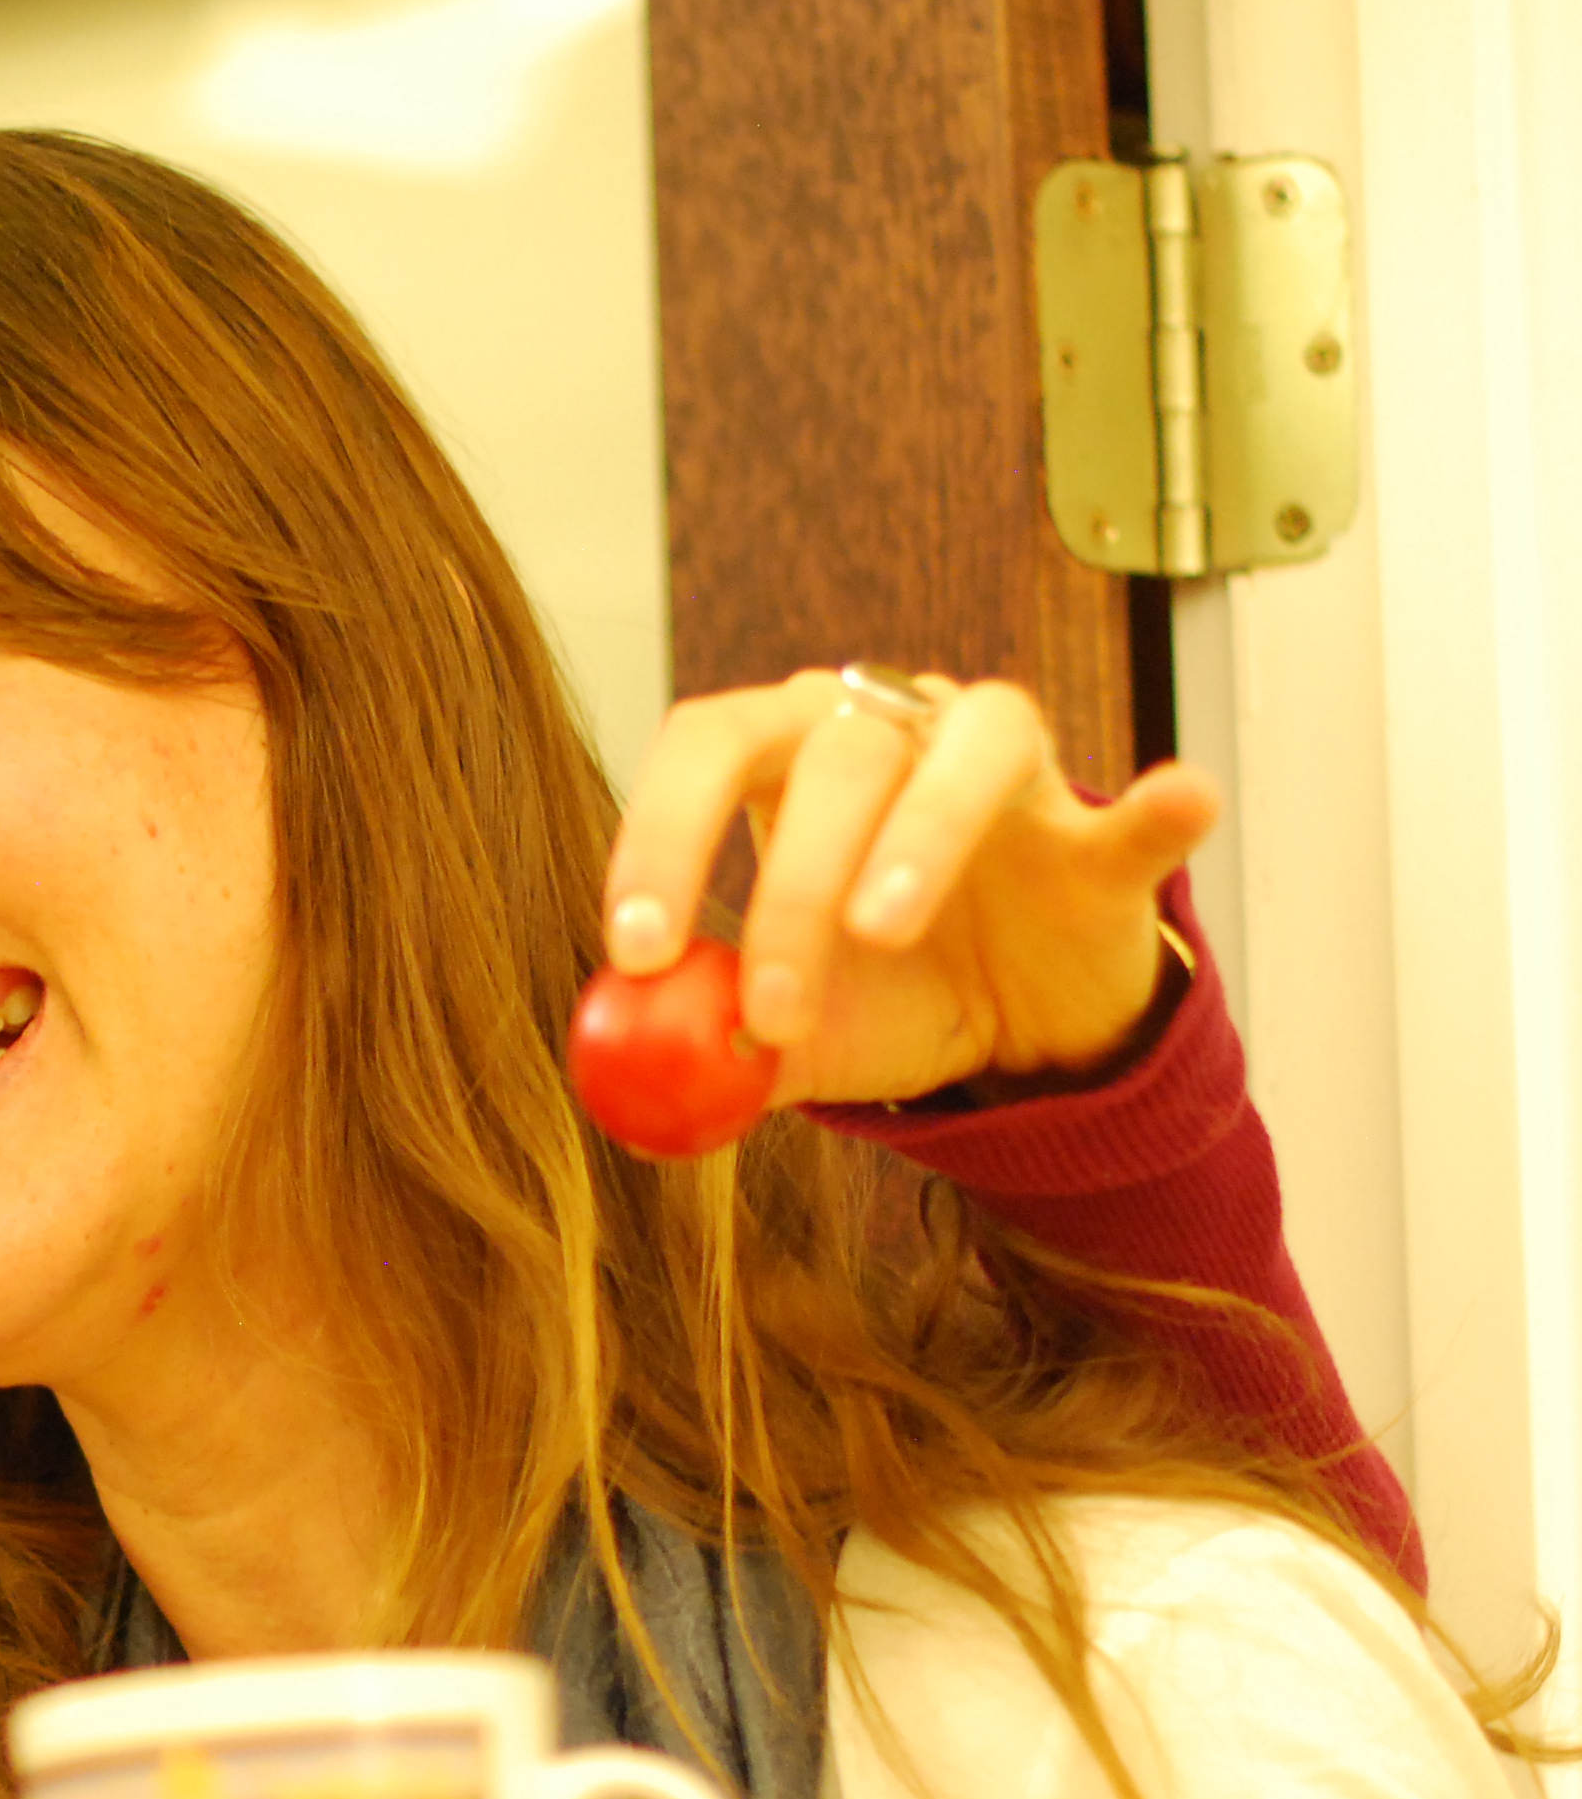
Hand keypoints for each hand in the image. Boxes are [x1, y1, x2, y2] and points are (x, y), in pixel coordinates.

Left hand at [607, 669, 1218, 1108]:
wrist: (1016, 1034)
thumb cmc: (882, 996)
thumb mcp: (784, 1034)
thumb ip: (704, 1041)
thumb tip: (624, 1064)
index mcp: (791, 759)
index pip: (708, 745)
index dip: (663, 836)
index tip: (639, 951)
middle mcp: (897, 734)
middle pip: (834, 753)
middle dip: (788, 884)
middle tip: (768, 1004)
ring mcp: (1013, 773)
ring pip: (970, 749)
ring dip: (918, 836)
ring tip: (882, 932)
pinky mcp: (1108, 840)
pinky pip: (1141, 814)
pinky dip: (1159, 807)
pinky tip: (1174, 802)